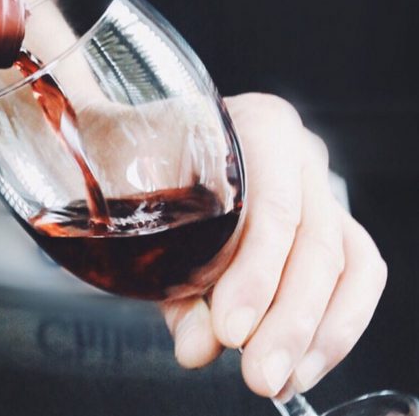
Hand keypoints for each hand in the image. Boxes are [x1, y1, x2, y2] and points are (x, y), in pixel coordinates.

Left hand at [160, 93, 386, 396]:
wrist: (153, 151)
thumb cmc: (151, 176)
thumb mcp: (150, 219)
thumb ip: (173, 283)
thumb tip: (197, 348)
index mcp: (255, 129)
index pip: (273, 206)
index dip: (256, 275)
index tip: (229, 330)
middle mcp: (299, 155)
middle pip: (316, 242)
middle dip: (289, 321)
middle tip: (259, 374)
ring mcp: (323, 190)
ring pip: (350, 264)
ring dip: (318, 334)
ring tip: (280, 379)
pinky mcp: (336, 226)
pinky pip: (359, 277)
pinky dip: (336, 327)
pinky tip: (304, 363)